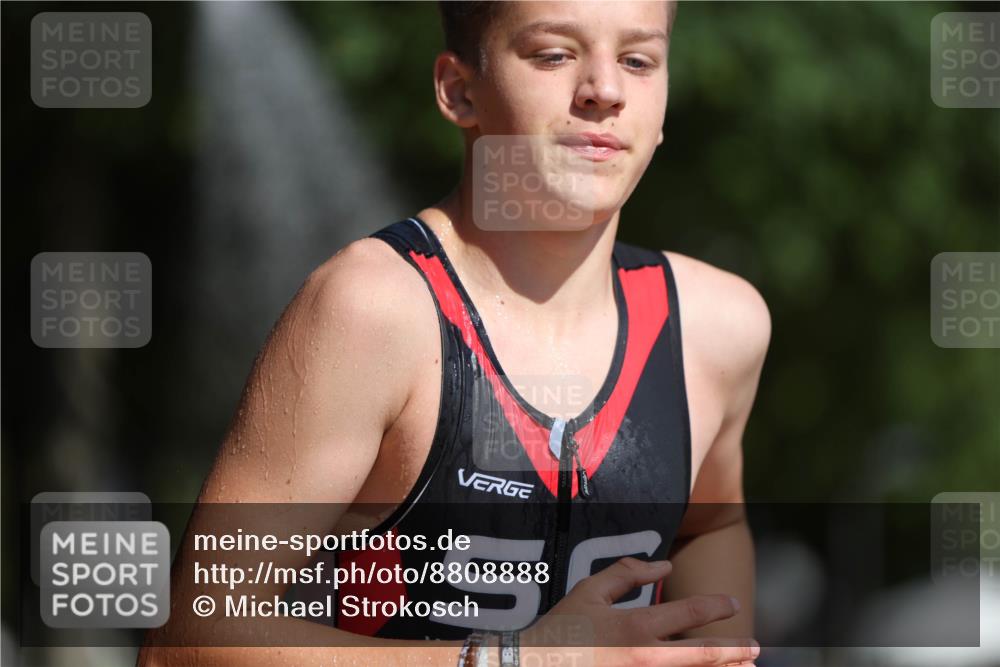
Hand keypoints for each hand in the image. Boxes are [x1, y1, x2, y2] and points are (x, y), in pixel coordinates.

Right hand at [520, 557, 758, 666]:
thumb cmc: (560, 629)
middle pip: (702, 656)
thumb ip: (627, 574)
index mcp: (636, 628)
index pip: (689, 613)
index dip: (716, 606)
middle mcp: (645, 659)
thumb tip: (664, 566)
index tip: (732, 603)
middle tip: (755, 650)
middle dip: (733, 652)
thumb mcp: (589, 592)